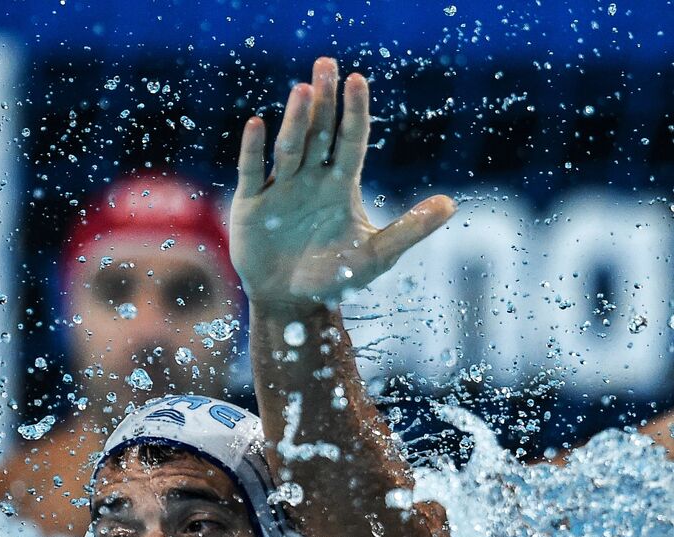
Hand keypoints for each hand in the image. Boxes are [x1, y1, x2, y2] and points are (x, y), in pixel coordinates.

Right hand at [229, 57, 454, 308]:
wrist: (292, 303)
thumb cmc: (334, 278)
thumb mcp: (377, 255)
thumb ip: (410, 228)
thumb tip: (451, 204)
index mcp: (339, 185)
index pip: (350, 139)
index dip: (354, 112)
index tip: (357, 81)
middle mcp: (310, 179)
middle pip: (318, 132)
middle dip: (322, 100)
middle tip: (325, 65)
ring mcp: (280, 189)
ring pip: (289, 147)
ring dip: (296, 120)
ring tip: (302, 90)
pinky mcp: (252, 206)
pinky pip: (253, 172)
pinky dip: (254, 149)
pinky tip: (258, 124)